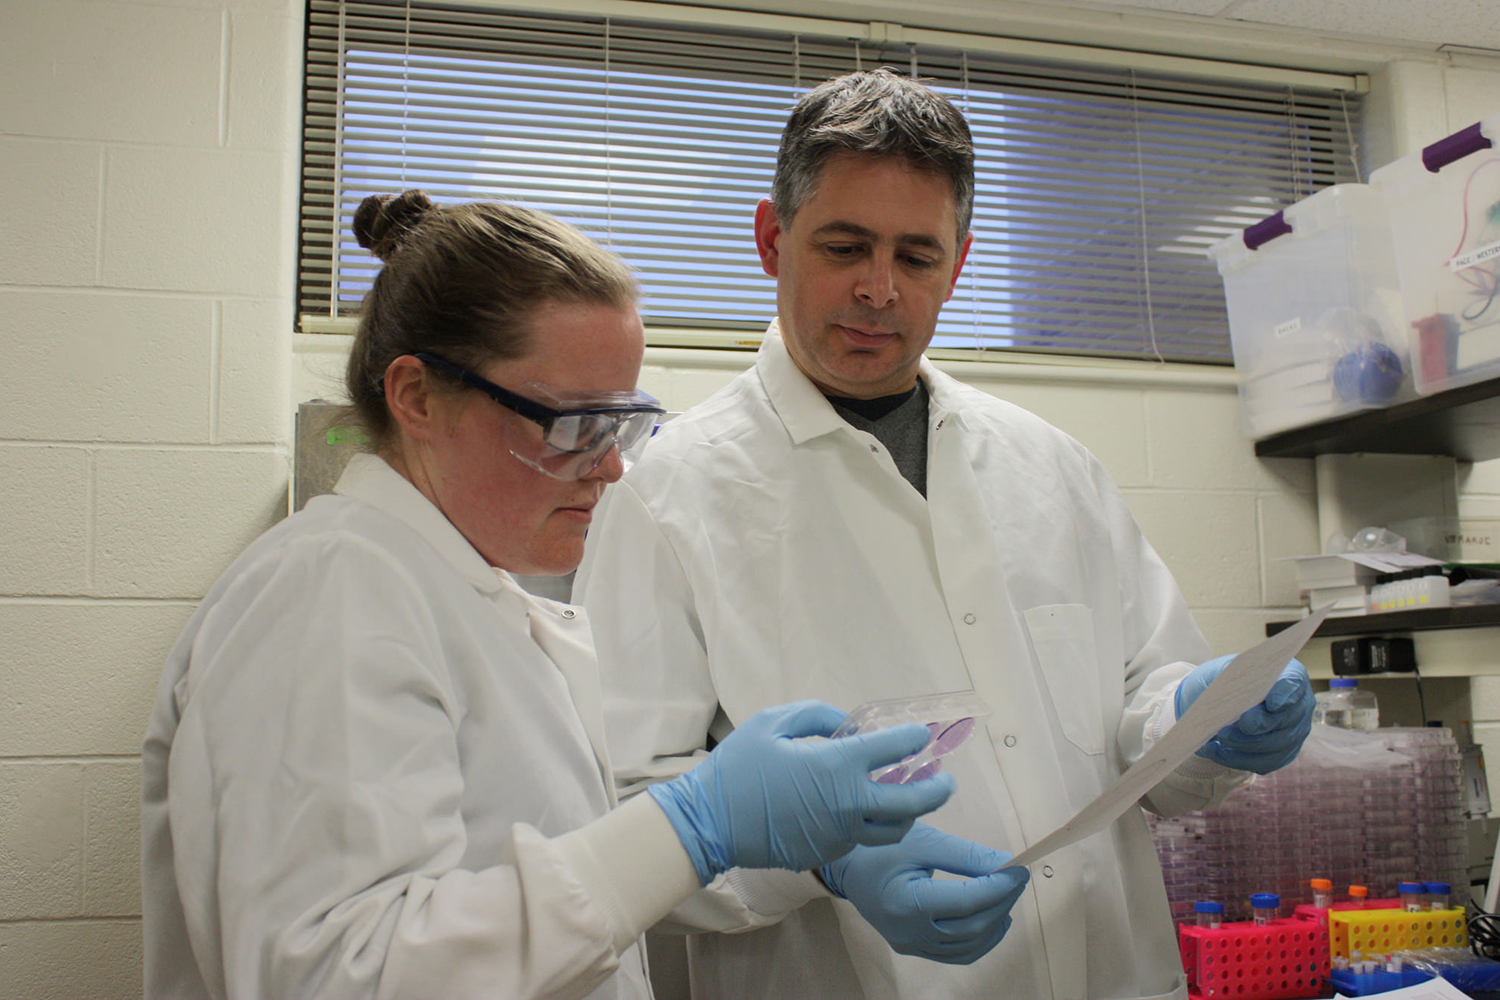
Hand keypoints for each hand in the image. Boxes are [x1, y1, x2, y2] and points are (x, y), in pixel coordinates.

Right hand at [649, 701, 955, 883]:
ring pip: (893, 830)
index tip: (921, 733)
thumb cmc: (738, 767)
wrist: (709, 823)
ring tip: (913, 800)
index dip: (912, 738)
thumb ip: (817, 716)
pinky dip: (872, 825)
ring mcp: (840, 834)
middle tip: (946, 780)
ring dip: (910, 814)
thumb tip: (848, 725)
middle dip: (937, 790)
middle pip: (913, 802)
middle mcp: (848, 804)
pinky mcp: (828, 853)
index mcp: (837, 766)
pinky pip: (861, 839)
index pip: (893, 749)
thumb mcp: (773, 722)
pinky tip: (864, 811)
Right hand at [819, 822, 1028, 964]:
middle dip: (1002, 902)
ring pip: (968, 946)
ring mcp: (911, 945)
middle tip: (1018, 878)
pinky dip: (981, 939)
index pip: (966, 901)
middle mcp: (909, 932)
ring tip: (1008, 895)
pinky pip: (957, 954)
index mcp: (907, 903)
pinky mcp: (914, 949)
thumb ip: (965, 855)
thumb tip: (1006, 863)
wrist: (847, 870)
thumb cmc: (881, 849)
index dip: (999, 886)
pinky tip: (993, 919)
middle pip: (971, 927)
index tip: (1019, 868)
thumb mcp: (922, 842)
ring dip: (996, 922)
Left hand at [1176, 655, 1314, 773]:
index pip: (1294, 685)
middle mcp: (1299, 706)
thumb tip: (1227, 701)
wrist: (1223, 700)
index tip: (1270, 704)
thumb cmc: (1227, 681)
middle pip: (1286, 721)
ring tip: (1219, 739)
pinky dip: (1237, 759)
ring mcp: (1294, 733)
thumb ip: (1229, 682)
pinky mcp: (1282, 754)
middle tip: (1229, 729)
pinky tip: (1215, 751)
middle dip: (1258, 726)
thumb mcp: (1223, 672)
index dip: (1285, 695)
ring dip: (1244, 746)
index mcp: (1289, 676)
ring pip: (1276, 747)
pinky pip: (1265, 763)